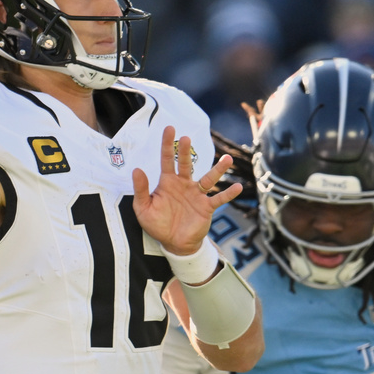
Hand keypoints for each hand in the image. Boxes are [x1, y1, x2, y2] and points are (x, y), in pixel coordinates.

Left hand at [132, 126, 241, 255]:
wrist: (174, 244)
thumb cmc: (158, 225)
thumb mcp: (143, 209)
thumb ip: (140, 190)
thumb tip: (136, 169)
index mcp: (167, 182)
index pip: (166, 159)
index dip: (167, 144)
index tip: (169, 128)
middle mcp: (183, 184)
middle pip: (185, 164)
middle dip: (184, 151)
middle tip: (185, 138)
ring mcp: (196, 195)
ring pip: (208, 178)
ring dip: (218, 169)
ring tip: (227, 159)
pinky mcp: (206, 207)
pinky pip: (219, 199)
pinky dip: (228, 193)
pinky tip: (237, 186)